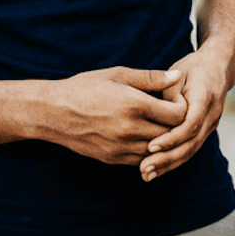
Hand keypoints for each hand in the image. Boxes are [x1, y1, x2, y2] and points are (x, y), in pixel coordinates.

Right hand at [39, 66, 186, 164]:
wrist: (53, 113)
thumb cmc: (85, 88)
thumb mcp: (118, 75)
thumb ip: (151, 78)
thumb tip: (177, 76)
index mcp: (134, 105)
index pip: (177, 115)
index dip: (181, 106)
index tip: (174, 98)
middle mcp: (130, 130)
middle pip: (171, 134)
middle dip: (175, 123)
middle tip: (169, 111)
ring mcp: (121, 148)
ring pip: (158, 150)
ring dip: (163, 139)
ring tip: (157, 123)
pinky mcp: (113, 159)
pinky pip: (142, 160)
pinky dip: (148, 151)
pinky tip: (144, 135)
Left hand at [138, 49, 230, 180]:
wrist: (218, 67)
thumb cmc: (193, 68)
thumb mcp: (178, 73)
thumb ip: (168, 93)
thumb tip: (156, 114)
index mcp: (205, 95)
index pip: (190, 123)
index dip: (172, 137)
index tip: (151, 145)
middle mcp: (212, 113)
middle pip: (191, 142)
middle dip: (167, 158)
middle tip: (144, 168)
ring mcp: (212, 124)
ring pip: (192, 149)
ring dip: (169, 164)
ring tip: (146, 174)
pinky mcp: (206, 131)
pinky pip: (191, 148)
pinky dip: (174, 161)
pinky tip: (157, 170)